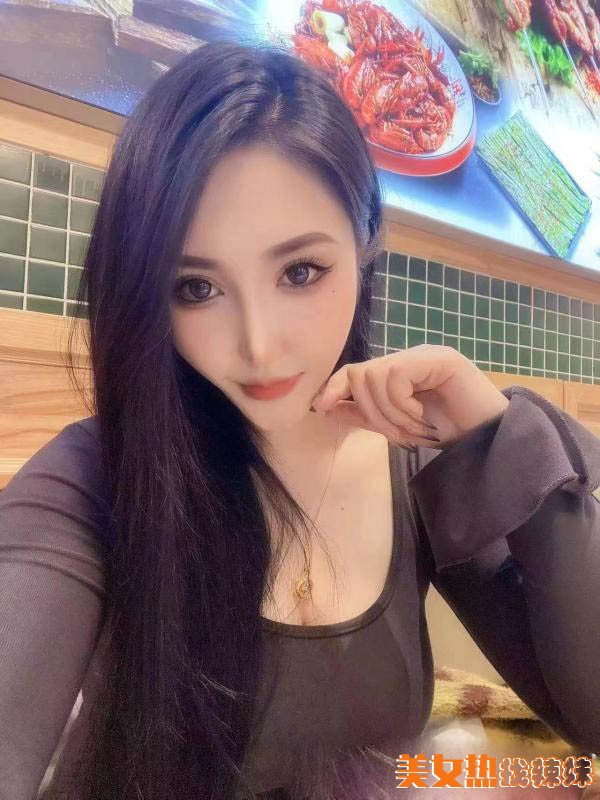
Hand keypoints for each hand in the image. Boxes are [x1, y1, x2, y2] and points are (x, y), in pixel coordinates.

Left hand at [310, 345, 509, 449]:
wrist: (491, 442)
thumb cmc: (449, 434)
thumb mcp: (396, 427)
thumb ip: (365, 416)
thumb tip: (327, 407)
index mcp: (398, 372)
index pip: (356, 370)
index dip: (335, 387)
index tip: (320, 408)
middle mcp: (409, 358)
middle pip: (360, 373)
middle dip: (371, 412)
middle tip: (398, 435)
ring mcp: (424, 355)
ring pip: (375, 376)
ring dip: (391, 414)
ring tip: (416, 429)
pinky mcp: (439, 358)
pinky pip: (396, 377)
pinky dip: (403, 405)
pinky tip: (424, 417)